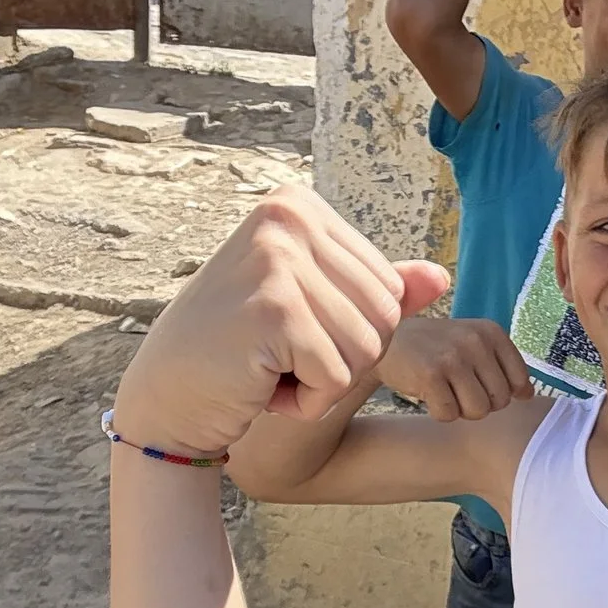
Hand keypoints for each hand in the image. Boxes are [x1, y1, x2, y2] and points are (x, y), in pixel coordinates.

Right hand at [114, 187, 449, 458]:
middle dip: (343, 360)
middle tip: (278, 358)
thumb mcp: (310, 310)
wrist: (165, 398)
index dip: (350, 332)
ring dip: (325, 384)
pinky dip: (306, 402)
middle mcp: (288, 218)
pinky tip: (260, 387)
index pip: (388, 287)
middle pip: (386, 316)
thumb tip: (442, 278)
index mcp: (299, 205)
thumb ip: (372, 290)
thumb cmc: (236, 352)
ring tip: (269, 369)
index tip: (287, 332)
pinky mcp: (274, 310)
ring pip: (367, 350)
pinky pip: (338, 378)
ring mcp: (279, 259)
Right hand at [377, 316, 532, 420]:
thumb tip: (529, 395)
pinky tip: (429, 394)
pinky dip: (438, 412)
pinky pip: (449, 415)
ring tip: (445, 391)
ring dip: (460, 410)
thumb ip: (503, 366)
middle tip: (457, 388)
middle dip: (480, 403)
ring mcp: (453, 357)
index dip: (500, 392)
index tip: (479, 383)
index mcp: (492, 332)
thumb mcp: (473, 345)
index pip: (520, 381)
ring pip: (478, 411)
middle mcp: (476, 341)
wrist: (388, 341)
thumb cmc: (436, 348)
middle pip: (500, 401)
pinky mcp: (430, 375)